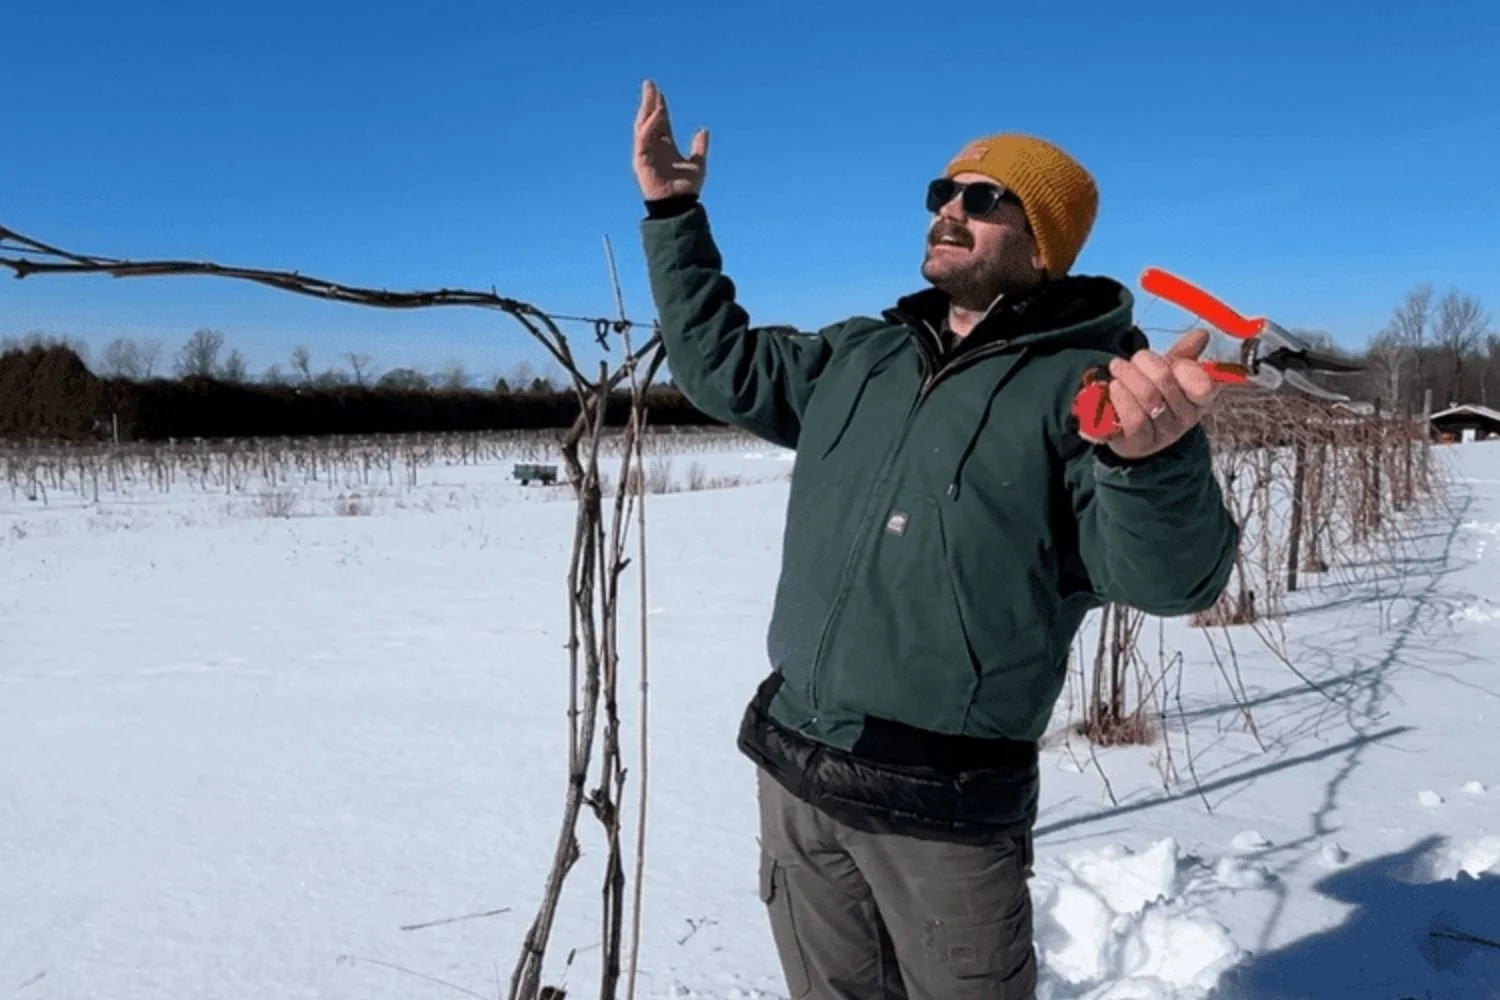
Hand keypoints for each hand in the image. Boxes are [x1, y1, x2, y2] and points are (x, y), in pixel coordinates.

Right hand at [633, 79, 708, 201]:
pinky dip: (649, 126)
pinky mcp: (641, 160)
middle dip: (649, 102)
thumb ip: (700, 147)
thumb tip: (704, 129)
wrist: (679, 206)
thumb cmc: (686, 189)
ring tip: (651, 94)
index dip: (660, 106)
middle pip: (649, 120)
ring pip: (643, 126)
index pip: (661, 122)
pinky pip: (643, 139)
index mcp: (666, 146)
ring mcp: (646, 153)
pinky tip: (656, 114)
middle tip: (650, 84)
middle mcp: (654, 147)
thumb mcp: (698, 164)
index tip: (659, 91)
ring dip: (646, 110)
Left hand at [1101, 327, 1220, 459]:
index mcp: (1200, 398)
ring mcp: (1164, 433)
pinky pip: (1133, 418)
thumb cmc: (1154, 397)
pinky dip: (1121, 398)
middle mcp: (1186, 418)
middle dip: (1144, 363)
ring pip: (1148, 397)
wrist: (1129, 432)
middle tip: (1129, 359)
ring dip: (1128, 376)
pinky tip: (1113, 387)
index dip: (1186, 369)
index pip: (1204, 384)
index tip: (1170, 362)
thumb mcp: (1169, 374)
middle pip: (1165, 380)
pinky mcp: (1140, 443)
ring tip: (1116, 367)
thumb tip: (1202, 334)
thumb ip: (1184, 355)